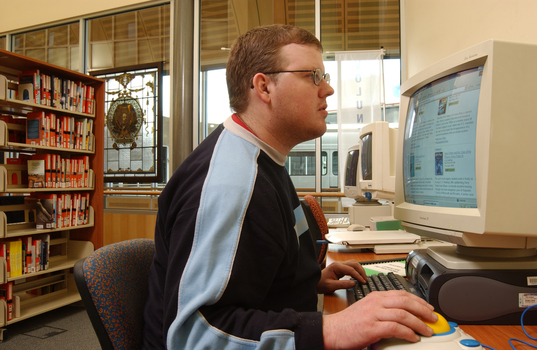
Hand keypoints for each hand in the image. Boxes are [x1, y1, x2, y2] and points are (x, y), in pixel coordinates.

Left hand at [317, 260, 366, 293]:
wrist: (314, 281)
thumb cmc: (320, 283)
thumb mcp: (331, 286)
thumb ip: (343, 285)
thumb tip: (354, 283)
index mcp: (336, 267)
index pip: (351, 269)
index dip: (358, 276)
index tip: (363, 281)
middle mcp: (338, 264)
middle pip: (354, 264)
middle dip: (361, 271)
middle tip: (365, 279)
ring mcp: (340, 265)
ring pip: (353, 263)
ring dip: (359, 269)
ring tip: (363, 277)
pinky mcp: (340, 268)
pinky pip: (351, 266)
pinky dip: (356, 270)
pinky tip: (358, 275)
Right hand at [322, 290, 436, 349]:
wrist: (332, 330)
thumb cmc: (349, 323)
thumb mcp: (367, 310)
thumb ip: (383, 309)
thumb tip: (403, 316)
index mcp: (375, 296)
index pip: (402, 294)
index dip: (418, 301)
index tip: (428, 308)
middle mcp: (376, 302)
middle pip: (406, 301)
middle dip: (423, 310)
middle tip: (433, 318)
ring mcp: (374, 314)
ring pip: (403, 314)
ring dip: (419, 323)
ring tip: (427, 330)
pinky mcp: (372, 327)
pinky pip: (396, 328)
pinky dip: (408, 333)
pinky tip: (413, 337)